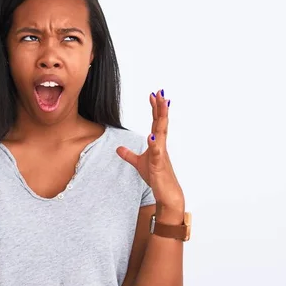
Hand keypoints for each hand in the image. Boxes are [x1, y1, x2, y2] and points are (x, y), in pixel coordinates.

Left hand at [116, 90, 184, 213]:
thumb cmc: (157, 178)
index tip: (153, 95)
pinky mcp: (159, 165)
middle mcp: (161, 146)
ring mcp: (161, 154)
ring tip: (162, 105)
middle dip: (160, 107)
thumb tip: (118, 148)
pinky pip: (157, 153)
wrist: (167, 194)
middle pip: (160, 122)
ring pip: (161, 133)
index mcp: (157, 143)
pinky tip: (151, 136)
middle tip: (160, 91)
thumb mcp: (139, 164)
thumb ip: (129, 155)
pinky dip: (154, 144)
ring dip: (161, 118)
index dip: (154, 109)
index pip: (155, 122)